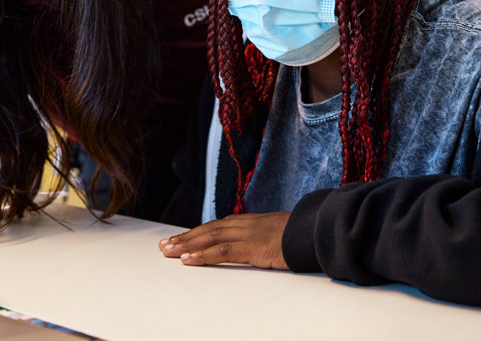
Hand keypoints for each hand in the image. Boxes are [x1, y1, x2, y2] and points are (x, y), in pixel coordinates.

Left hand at [158, 211, 290, 269]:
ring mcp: (246, 234)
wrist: (315, 230)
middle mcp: (243, 224)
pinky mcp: (251, 247)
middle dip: (184, 238)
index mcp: (248, 221)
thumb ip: (261, 237)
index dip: (195, 233)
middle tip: (164, 246)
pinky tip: (188, 260)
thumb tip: (257, 244)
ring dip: (186, 245)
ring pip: (208, 238)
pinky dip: (202, 255)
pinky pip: (221, 252)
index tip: (179, 239)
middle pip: (206, 230)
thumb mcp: (276, 234)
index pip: (215, 226)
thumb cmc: (299, 234)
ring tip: (168, 252)